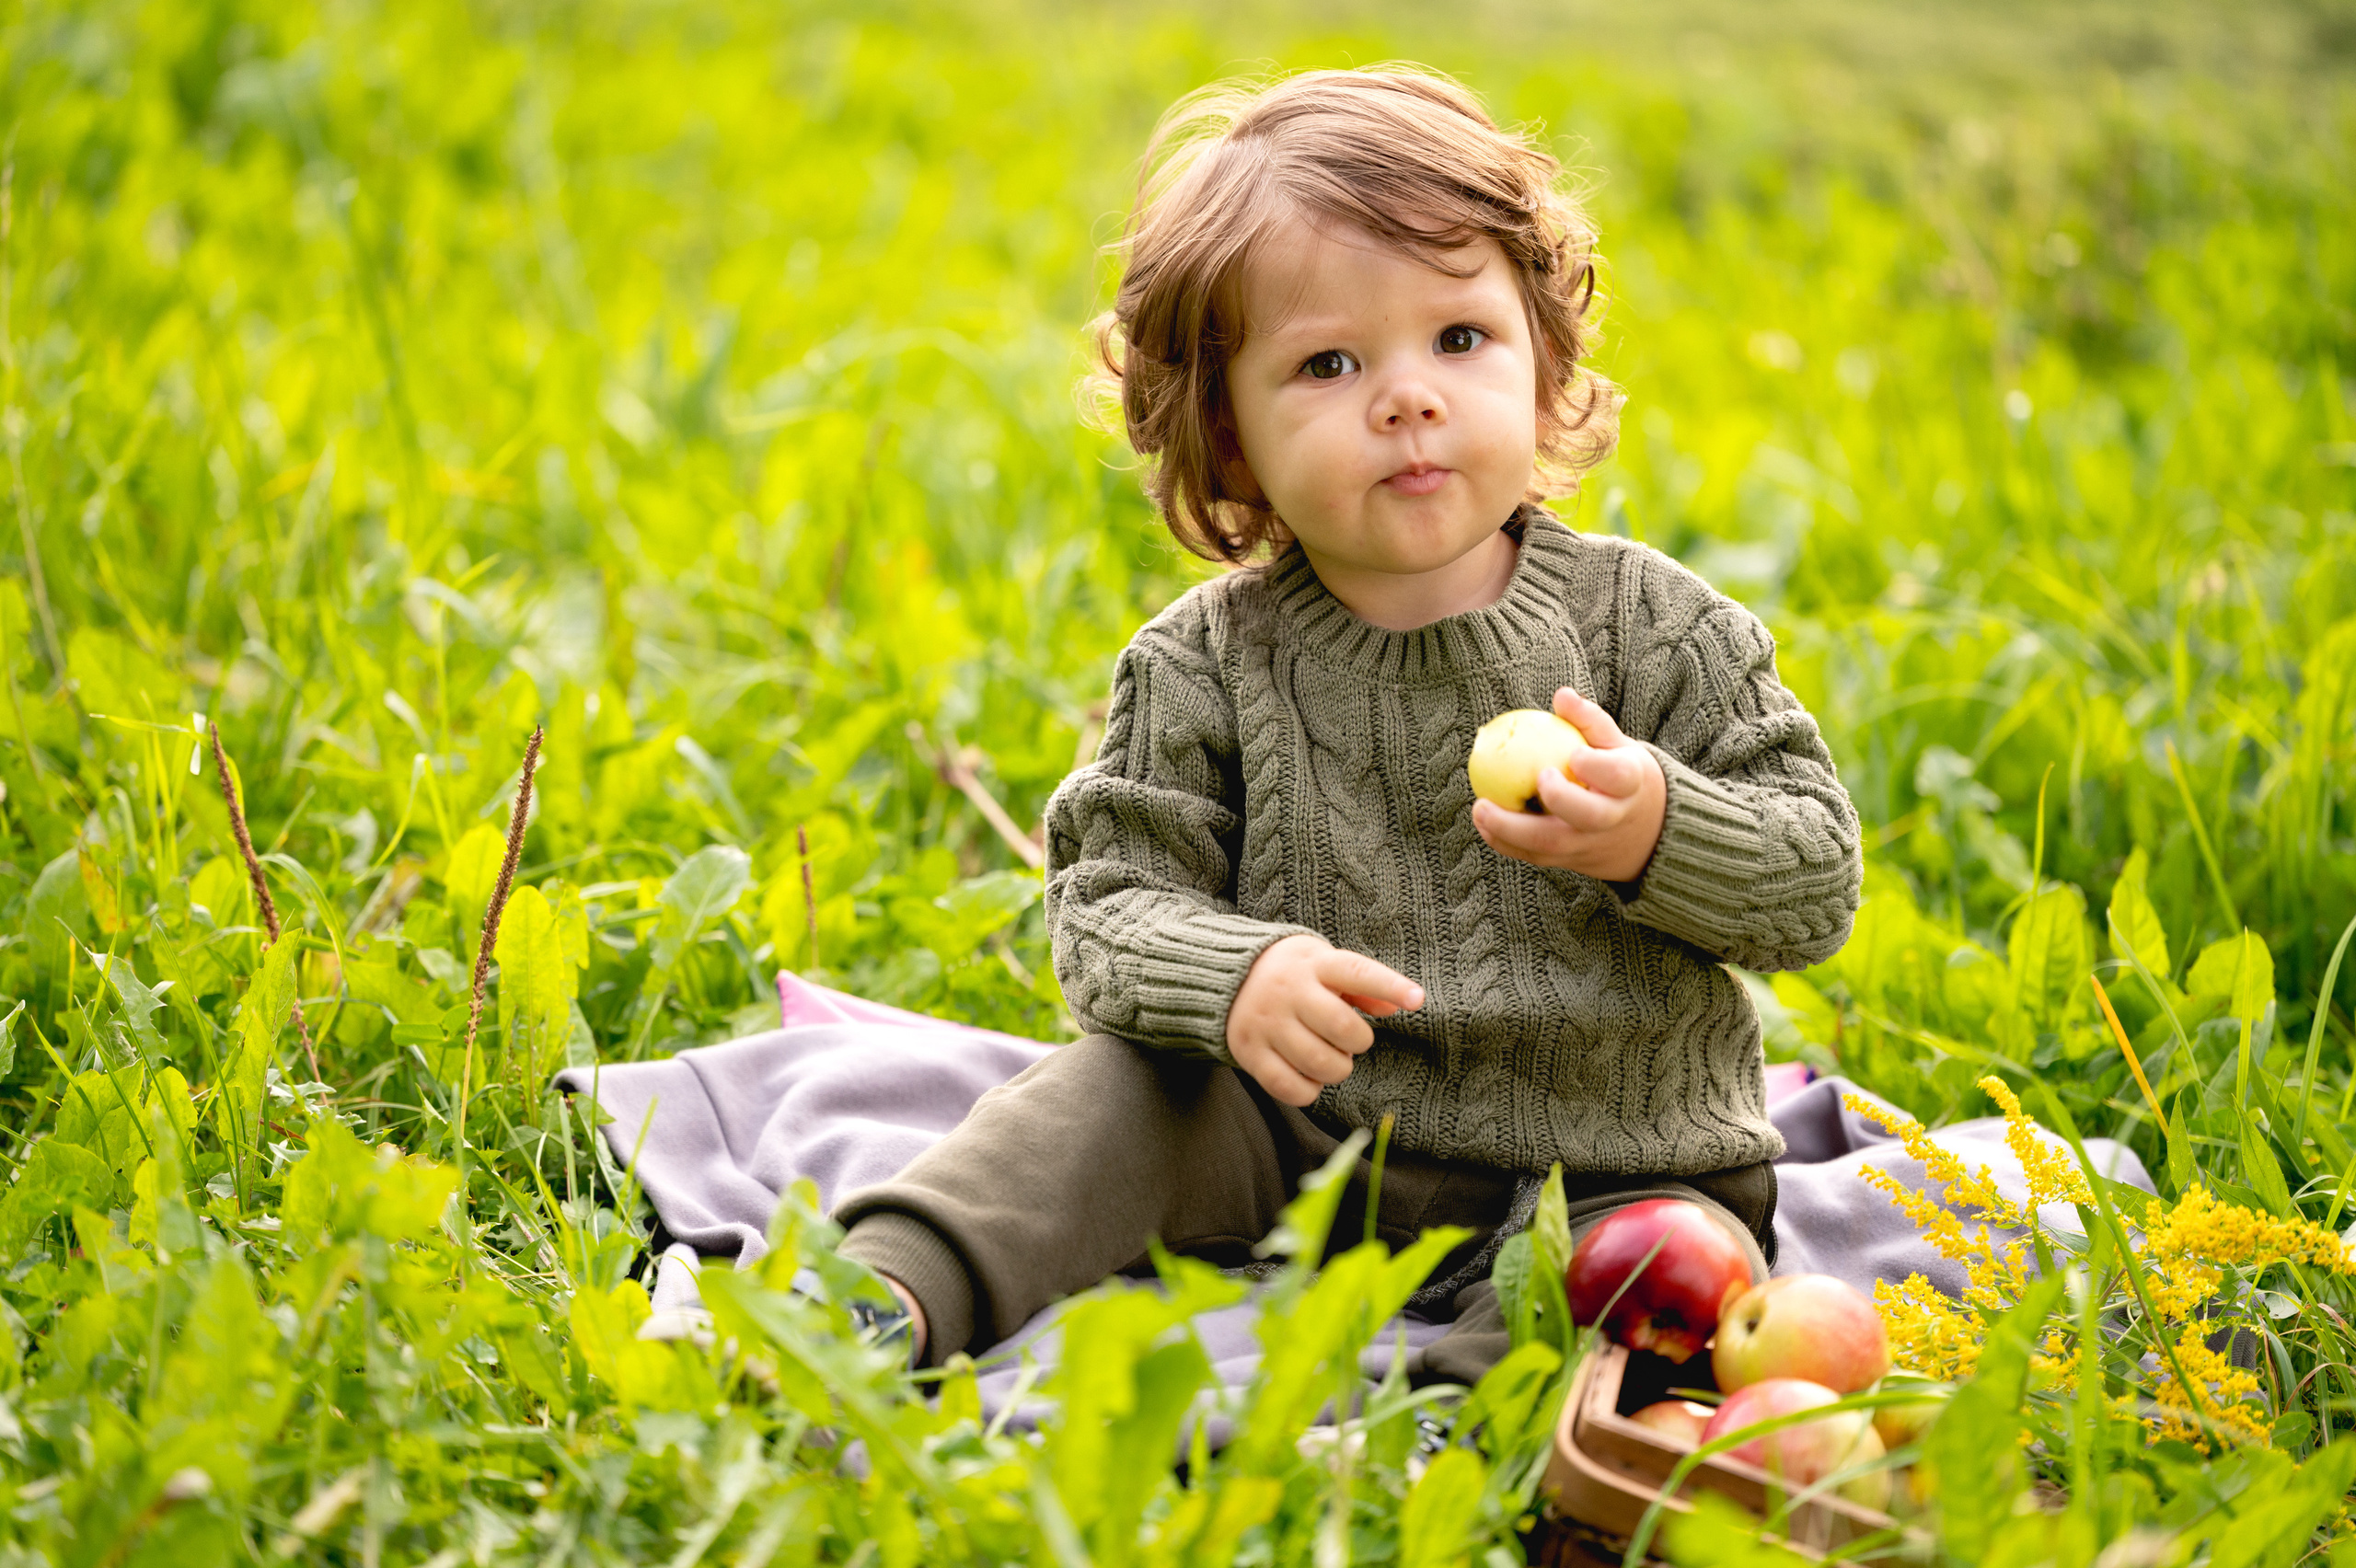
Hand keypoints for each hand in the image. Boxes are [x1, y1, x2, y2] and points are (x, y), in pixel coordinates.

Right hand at [1227, 934, 1423, 1107]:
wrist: (1226, 977)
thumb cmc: (1294, 974)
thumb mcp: (1325, 965)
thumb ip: (1362, 985)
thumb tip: (1397, 1006)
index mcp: (1314, 965)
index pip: (1357, 973)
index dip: (1390, 986)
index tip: (1418, 1000)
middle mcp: (1289, 991)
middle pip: (1342, 1027)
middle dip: (1358, 1043)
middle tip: (1349, 1040)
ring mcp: (1266, 1023)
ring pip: (1319, 1063)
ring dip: (1337, 1069)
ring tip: (1328, 1056)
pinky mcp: (1249, 1052)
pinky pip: (1289, 1087)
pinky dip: (1309, 1091)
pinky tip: (1309, 1077)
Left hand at [1471, 689, 1665, 881]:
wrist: (1642, 832)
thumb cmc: (1620, 776)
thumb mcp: (1617, 747)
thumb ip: (1590, 721)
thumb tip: (1562, 694)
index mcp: (1630, 786)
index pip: (1618, 777)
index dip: (1597, 768)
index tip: (1575, 754)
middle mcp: (1612, 820)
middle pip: (1588, 816)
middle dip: (1561, 799)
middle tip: (1536, 779)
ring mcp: (1588, 845)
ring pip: (1552, 844)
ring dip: (1512, 829)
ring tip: (1480, 808)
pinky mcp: (1568, 861)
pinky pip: (1533, 856)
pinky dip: (1504, 842)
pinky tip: (1482, 822)